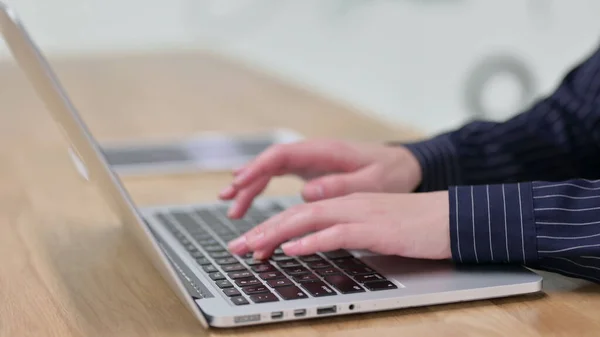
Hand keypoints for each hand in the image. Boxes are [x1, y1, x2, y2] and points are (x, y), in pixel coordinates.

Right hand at [219, 139, 421, 217]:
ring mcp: (310, 161)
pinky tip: (248, 199)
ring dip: (250, 187)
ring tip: (231, 207)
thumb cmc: (390, 173)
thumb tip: (306, 192)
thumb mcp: (372, 182)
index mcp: (325, 151)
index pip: (282, 154)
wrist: (404, 165)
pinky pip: (279, 176)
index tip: (239, 183)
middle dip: (246, 181)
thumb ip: (340, 186)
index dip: (258, 168)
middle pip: (270, 163)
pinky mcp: (311, 170)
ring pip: (271, 170)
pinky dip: (262, 188)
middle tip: (228, 201)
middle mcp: (313, 153)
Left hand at [227, 191, 450, 260]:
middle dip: (262, 231)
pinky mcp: (375, 228)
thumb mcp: (373, 227)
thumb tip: (319, 244)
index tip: (250, 244)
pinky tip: (292, 248)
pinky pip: (337, 233)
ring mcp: (361, 213)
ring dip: (276, 234)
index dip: (271, 228)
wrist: (451, 217)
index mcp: (346, 202)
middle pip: (295, 215)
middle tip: (237, 248)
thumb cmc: (414, 225)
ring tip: (252, 248)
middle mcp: (348, 203)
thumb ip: (345, 232)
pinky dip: (311, 240)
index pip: (300, 214)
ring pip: (308, 220)